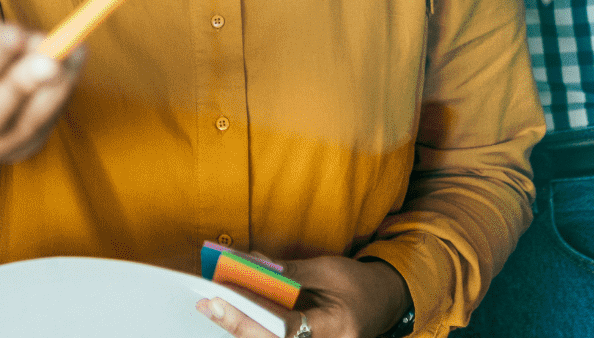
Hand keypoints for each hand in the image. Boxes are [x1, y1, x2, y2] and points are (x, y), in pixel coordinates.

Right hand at [0, 17, 80, 171]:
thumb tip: (35, 43)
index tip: (16, 34)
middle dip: (20, 86)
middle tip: (51, 57)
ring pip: (18, 130)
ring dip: (51, 92)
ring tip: (73, 54)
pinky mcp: (12, 155)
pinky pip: (39, 132)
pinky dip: (59, 100)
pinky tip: (72, 67)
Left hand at [195, 255, 409, 337]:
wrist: (384, 302)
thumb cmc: (359, 284)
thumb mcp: (328, 270)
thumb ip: (291, 272)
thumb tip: (250, 265)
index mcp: (337, 327)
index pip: (289, 327)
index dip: (254, 313)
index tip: (225, 298)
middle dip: (238, 324)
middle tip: (209, 305)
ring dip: (241, 326)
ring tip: (213, 306)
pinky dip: (254, 326)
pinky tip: (233, 310)